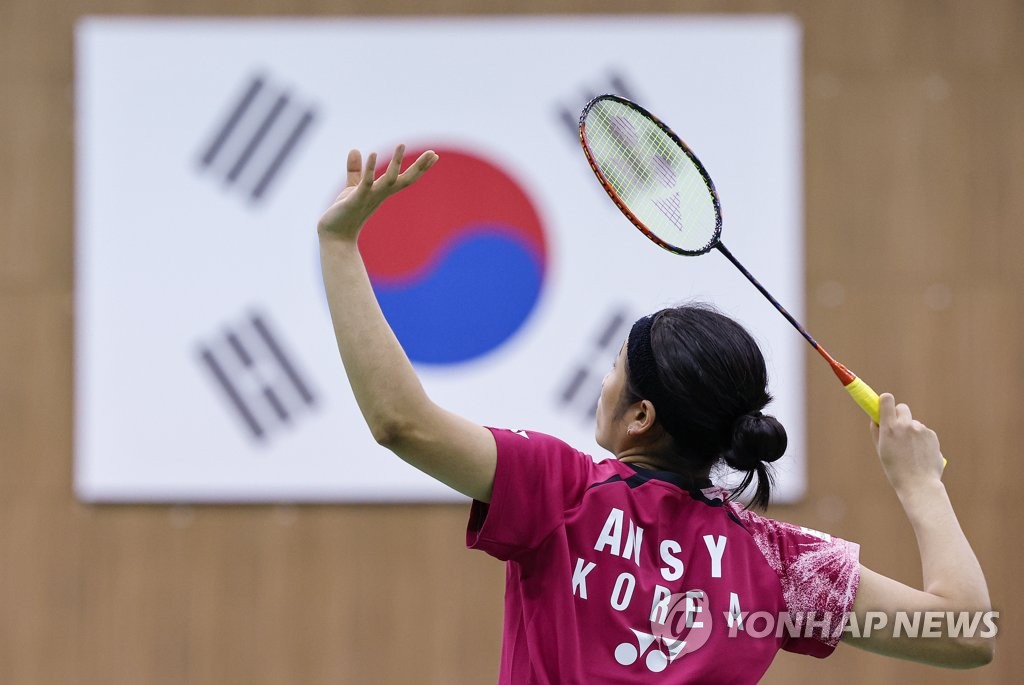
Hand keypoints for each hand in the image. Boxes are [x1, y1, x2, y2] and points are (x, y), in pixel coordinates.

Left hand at [317, 144, 437, 241]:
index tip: (434, 155)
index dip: (420, 167)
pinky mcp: (356, 199)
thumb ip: (355, 169)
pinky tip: (373, 153)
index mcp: (383, 192)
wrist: (334, 235)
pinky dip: (370, 169)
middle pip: (405, 180)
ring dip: (396, 162)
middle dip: (419, 167)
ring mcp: (370, 197)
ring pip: (389, 179)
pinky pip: (366, 183)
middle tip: (433, 153)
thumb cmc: (345, 213)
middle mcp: (381, 194)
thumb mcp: (352, 187)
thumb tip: (355, 149)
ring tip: (401, 144)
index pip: (405, 178)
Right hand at [870, 393, 944, 494]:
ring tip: (910, 451)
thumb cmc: (895, 469)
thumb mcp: (881, 450)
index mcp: (890, 427)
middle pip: (902, 408)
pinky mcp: (932, 435)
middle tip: (897, 430)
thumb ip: (877, 431)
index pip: (887, 400)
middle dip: (899, 415)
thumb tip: (876, 418)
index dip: (885, 402)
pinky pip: (924, 432)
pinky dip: (921, 440)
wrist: (919, 484)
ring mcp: (921, 429)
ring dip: (911, 431)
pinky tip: (920, 454)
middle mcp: (906, 425)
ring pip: (913, 423)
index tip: (883, 407)